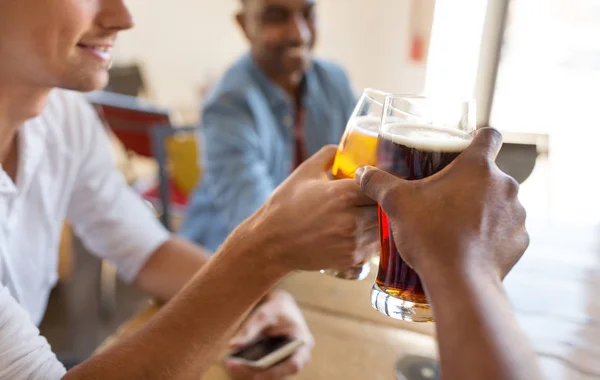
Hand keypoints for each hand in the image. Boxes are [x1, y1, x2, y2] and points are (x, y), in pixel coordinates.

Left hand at [225, 290, 313, 379]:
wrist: (280, 306)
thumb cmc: (276, 308)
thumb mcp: (264, 313)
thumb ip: (250, 329)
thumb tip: (233, 345)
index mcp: (302, 343)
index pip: (293, 364)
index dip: (276, 372)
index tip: (256, 372)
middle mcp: (297, 357)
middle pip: (278, 375)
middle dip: (254, 373)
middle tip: (232, 365)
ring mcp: (285, 364)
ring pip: (268, 376)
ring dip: (248, 373)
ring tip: (230, 364)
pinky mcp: (274, 366)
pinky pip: (262, 373)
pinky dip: (248, 370)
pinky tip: (233, 364)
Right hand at [246, 145, 377, 272]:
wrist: (271, 243)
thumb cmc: (285, 206)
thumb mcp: (305, 173)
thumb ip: (328, 155)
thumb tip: (344, 147)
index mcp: (342, 194)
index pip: (380, 184)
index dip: (382, 181)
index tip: (379, 179)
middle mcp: (351, 219)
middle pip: (388, 207)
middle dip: (385, 200)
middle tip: (382, 196)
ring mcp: (353, 241)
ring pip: (385, 228)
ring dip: (382, 220)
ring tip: (373, 212)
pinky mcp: (352, 258)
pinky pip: (376, 246)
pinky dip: (374, 237)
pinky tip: (363, 230)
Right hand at [356, 128, 528, 281]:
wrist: (459, 282)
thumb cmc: (430, 235)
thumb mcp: (396, 203)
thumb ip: (378, 182)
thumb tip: (362, 173)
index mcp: (478, 167)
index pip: (489, 135)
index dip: (476, 137)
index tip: (462, 148)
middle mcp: (505, 185)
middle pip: (490, 173)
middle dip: (470, 181)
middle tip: (445, 196)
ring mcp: (516, 213)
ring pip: (499, 201)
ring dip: (483, 207)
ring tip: (456, 223)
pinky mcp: (520, 240)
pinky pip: (506, 229)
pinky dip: (492, 234)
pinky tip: (470, 244)